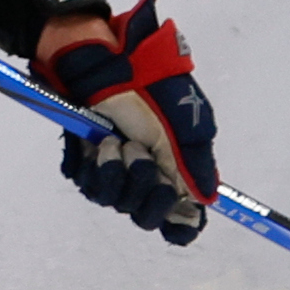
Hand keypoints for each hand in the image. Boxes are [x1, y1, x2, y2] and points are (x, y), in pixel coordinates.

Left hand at [40, 0, 216, 246]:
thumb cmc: (148, 88)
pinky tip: (99, 143)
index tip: (178, 218)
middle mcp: (145, 174)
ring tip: (115, 141)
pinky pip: (89, 186)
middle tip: (139, 153)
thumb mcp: (182, 124)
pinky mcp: (84, 162)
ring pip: (115, 202)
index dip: (180, 224)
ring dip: (118, 173)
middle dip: (143, 188)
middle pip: (145, 215)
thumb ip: (191, 165)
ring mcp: (113, 170)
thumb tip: (204, 200)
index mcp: (174, 167)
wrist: (103, 65)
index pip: (179, 216)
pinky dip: (97, 167)